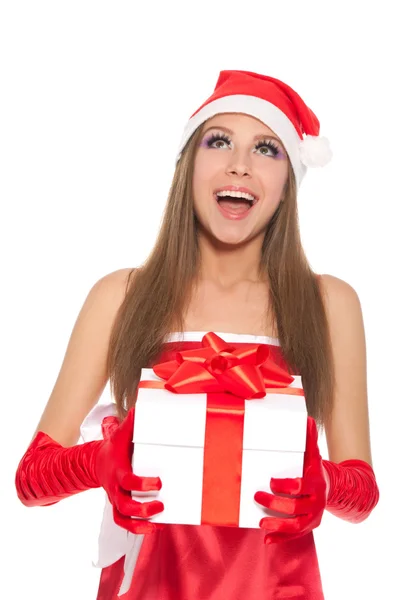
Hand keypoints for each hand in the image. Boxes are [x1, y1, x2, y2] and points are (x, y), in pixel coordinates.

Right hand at [96, 407, 163, 533]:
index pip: (127, 481)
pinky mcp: (118, 506)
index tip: (158, 482)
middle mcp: (115, 488)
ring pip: (122, 518)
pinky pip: (123, 523)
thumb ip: (131, 423)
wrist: (96, 462)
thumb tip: (140, 407)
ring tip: (159, 521)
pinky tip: (155, 527)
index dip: (141, 484)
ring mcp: (116, 499)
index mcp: (117, 470)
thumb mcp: (120, 434)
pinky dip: (137, 529)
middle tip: (161, 505)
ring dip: (140, 524)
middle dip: (142, 509)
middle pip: (124, 506)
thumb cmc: (114, 448)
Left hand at [254, 416, 326, 543]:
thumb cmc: (313, 469)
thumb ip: (309, 439)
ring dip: (278, 526)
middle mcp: (317, 503)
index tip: (271, 481)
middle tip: (257, 496)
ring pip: (296, 526)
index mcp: (316, 484)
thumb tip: (307, 418)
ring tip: (261, 522)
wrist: (329, 488)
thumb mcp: (312, 455)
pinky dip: (281, 540)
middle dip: (275, 504)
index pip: (301, 487)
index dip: (286, 486)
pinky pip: (295, 536)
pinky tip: (267, 540)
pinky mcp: (309, 527)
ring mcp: (314, 517)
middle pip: (296, 508)